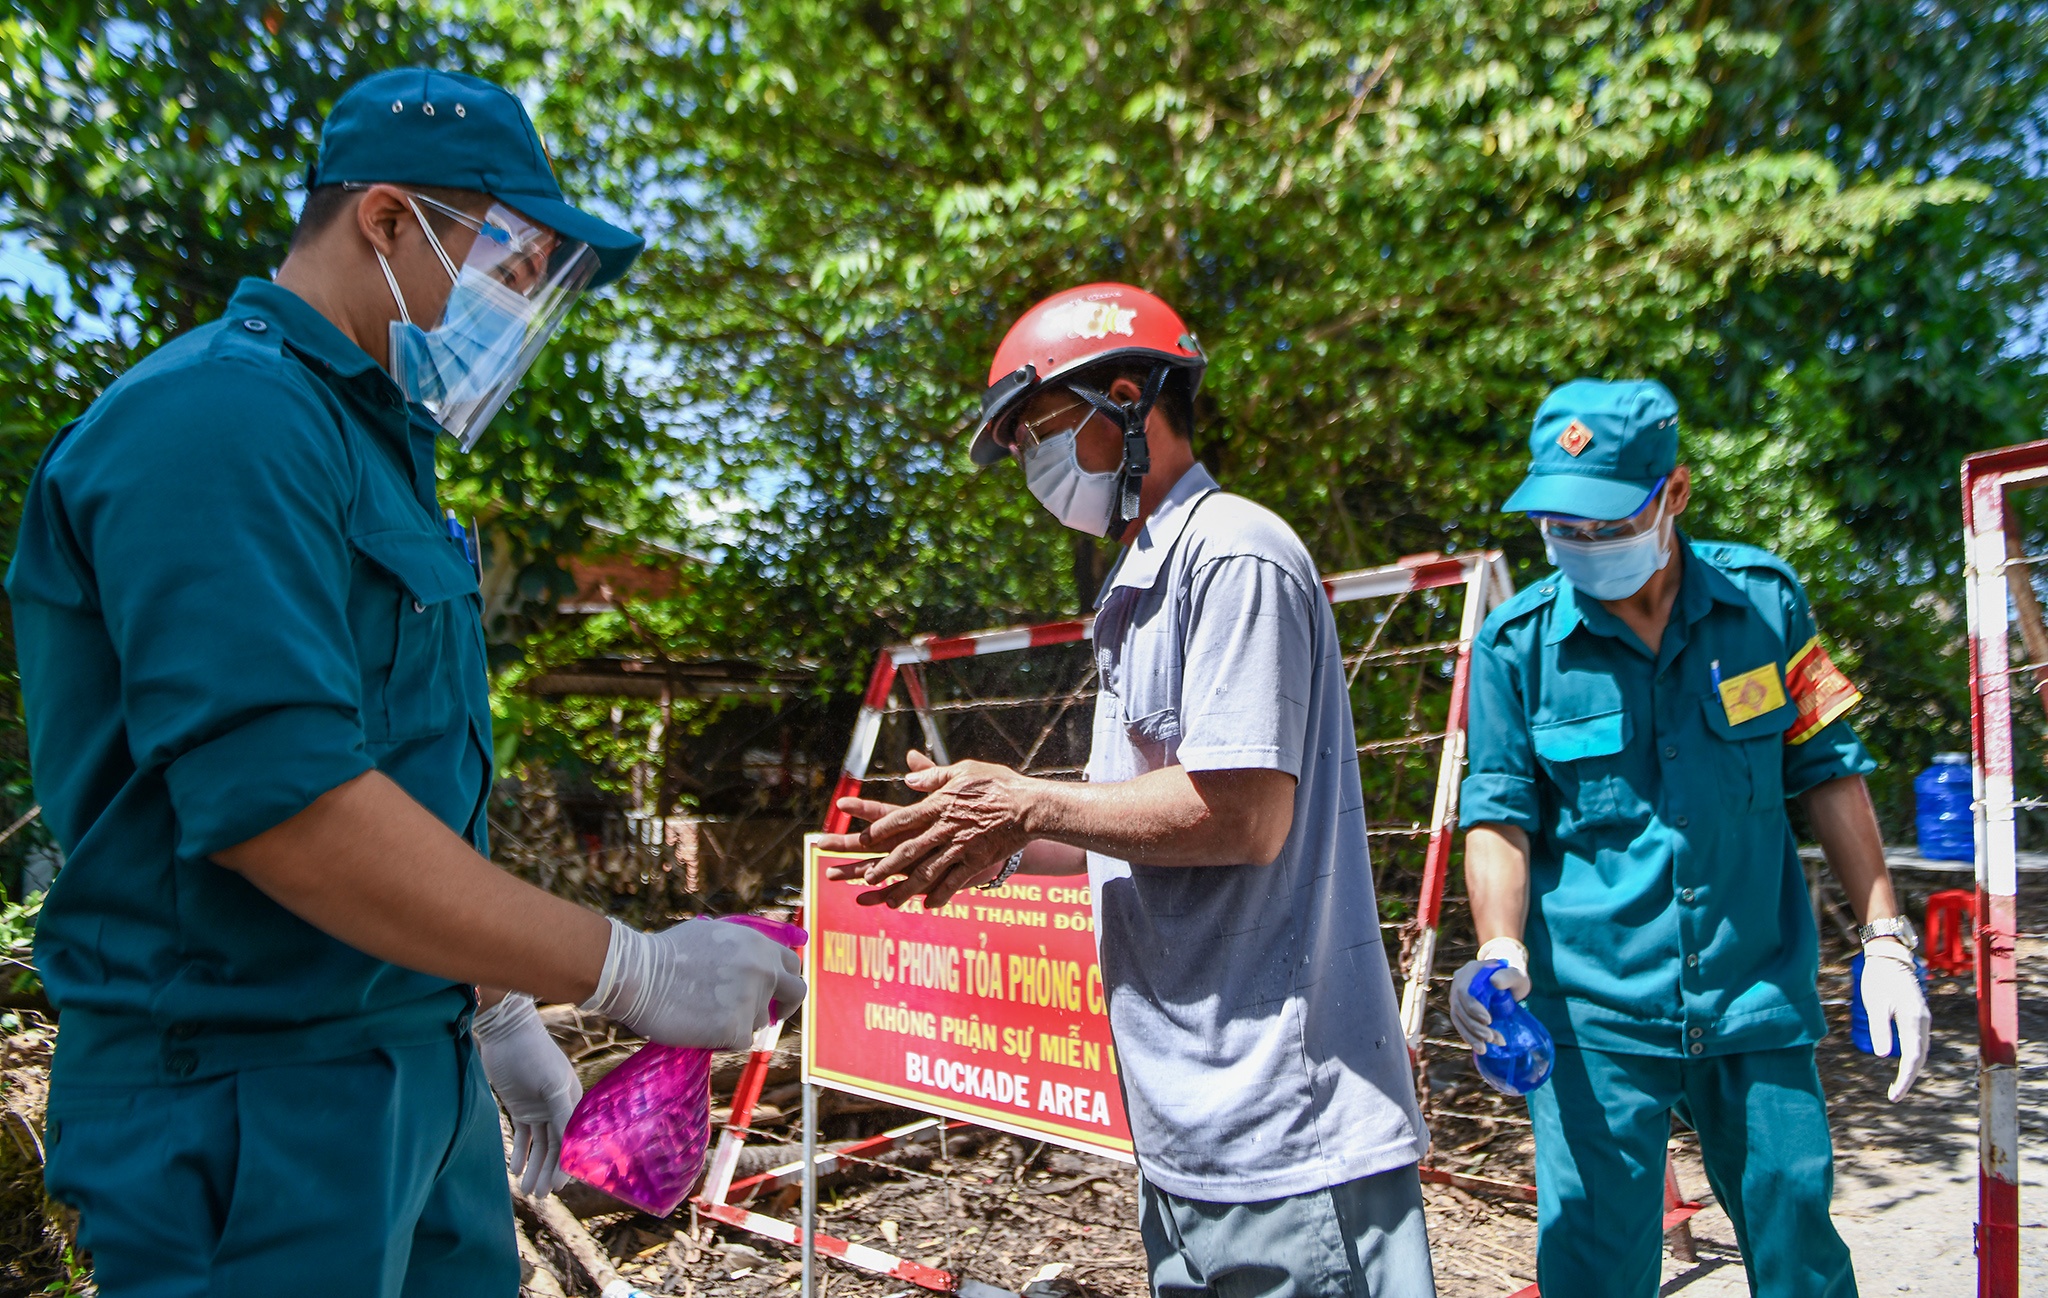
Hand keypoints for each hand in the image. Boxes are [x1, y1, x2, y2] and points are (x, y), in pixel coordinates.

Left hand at [474, 992, 580, 1194]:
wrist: (506, 1033)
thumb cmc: (533, 1054)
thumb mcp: (551, 1083)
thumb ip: (561, 1113)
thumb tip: (570, 1145)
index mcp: (572, 1100)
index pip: (571, 1139)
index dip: (566, 1163)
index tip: (560, 1187)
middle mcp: (558, 1107)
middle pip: (555, 1146)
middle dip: (548, 1172)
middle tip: (540, 1195)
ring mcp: (539, 1108)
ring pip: (538, 1145)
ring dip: (534, 1167)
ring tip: (527, 1190)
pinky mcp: (520, 1108)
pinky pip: (523, 1136)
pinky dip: (520, 1153)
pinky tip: (515, 1170)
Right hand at [582, 917, 806, 1049]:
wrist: (639, 975)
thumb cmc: (666, 954)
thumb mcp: (714, 934)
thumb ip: (743, 948)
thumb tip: (759, 960)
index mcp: (758, 945)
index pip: (792, 965)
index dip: (785, 980)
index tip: (775, 992)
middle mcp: (763, 971)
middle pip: (796, 994)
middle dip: (785, 1007)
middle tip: (771, 1016)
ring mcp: (751, 1000)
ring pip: (759, 1022)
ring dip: (740, 1022)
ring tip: (705, 1013)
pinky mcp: (735, 1028)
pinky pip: (739, 1041)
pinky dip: (723, 1040)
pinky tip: (699, 1027)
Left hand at [816, 751, 1033, 908]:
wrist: (1029, 806)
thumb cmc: (997, 783)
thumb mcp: (963, 771)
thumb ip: (934, 776)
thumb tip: (909, 777)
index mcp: (937, 805)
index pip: (899, 818)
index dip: (879, 830)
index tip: (863, 839)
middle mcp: (943, 829)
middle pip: (906, 851)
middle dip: (884, 867)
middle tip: (867, 878)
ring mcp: (959, 848)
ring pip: (925, 873)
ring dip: (905, 889)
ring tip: (890, 902)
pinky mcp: (975, 862)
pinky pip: (953, 883)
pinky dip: (940, 896)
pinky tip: (928, 906)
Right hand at [1450, 938, 1532, 1048]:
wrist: (1508, 981)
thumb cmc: (1513, 977)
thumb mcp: (1516, 974)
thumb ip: (1509, 976)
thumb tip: (1495, 982)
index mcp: (1470, 971)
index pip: (1464, 991)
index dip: (1472, 1007)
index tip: (1489, 1021)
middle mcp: (1459, 982)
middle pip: (1459, 1007)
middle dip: (1474, 1026)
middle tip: (1491, 1038)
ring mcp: (1457, 996)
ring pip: (1457, 1018)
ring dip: (1471, 1035)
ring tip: (1485, 1049)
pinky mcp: (1460, 1008)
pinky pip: (1460, 1023)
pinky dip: (1469, 1037)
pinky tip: (1480, 1048)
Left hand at [1862, 939, 1930, 1101]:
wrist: (1889, 956)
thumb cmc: (1878, 978)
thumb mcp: (1874, 1004)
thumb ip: (1880, 1029)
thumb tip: (1884, 1056)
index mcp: (1913, 1019)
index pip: (1913, 1058)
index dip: (1905, 1079)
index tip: (1895, 1095)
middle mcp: (1923, 1020)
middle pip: (1920, 1057)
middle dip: (1909, 1078)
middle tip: (1895, 1096)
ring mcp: (1923, 1017)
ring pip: (1921, 1050)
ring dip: (1912, 1068)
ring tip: (1898, 1086)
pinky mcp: (1919, 1014)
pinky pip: (1919, 1041)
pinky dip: (1913, 1056)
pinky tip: (1904, 1065)